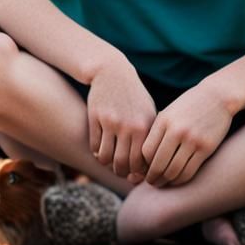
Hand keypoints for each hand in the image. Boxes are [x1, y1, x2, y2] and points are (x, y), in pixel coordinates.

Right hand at [86, 56, 156, 178]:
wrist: (112, 72)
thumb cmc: (133, 96)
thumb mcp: (148, 112)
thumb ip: (149, 137)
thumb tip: (146, 167)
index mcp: (145, 126)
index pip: (142, 162)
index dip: (138, 172)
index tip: (136, 171)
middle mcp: (129, 126)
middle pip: (123, 164)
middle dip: (121, 172)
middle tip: (121, 170)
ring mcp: (111, 122)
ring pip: (106, 158)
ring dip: (107, 163)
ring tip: (110, 160)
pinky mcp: (95, 118)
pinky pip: (95, 147)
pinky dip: (97, 152)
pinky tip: (101, 148)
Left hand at [142, 81, 233, 186]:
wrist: (218, 96)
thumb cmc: (189, 106)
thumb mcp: (170, 112)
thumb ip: (157, 131)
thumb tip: (143, 159)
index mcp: (164, 120)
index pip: (146, 151)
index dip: (143, 164)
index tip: (144, 169)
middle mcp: (176, 130)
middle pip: (157, 164)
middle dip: (152, 177)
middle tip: (151, 183)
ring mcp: (192, 140)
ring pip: (173, 171)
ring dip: (166, 182)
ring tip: (163, 183)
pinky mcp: (206, 148)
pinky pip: (189, 171)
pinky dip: (180, 180)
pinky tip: (177, 179)